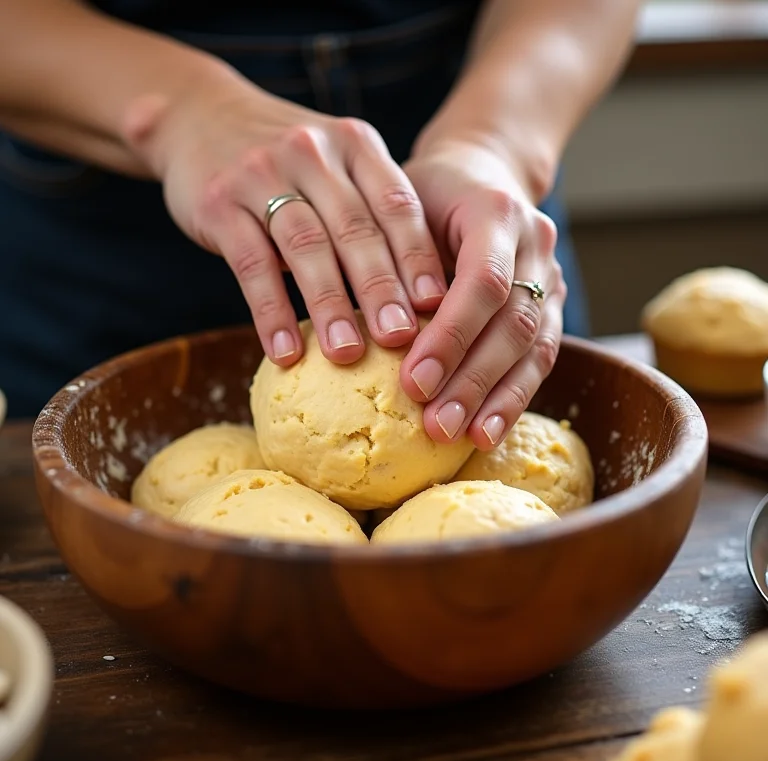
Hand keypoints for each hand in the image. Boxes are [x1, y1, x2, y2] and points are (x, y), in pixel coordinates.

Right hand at [132, 70, 446, 365]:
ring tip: (347, 353)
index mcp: (355, 144)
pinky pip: (251, 263)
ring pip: (306, 246)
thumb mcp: (335, 166)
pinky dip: (271, 311)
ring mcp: (262, 172)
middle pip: (355, 228)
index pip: (397, 203)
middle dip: (381, 288)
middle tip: (399, 339)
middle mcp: (314, 152)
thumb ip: (369, 213)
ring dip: (330, 305)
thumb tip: (419, 299)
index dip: (418, 257)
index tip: (436, 307)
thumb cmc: (287, 163)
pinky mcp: (218, 201)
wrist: (198, 115)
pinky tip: (286, 350)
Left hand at [401, 139, 566, 449]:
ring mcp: (551, 276)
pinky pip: (539, 360)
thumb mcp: (399, 209)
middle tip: (435, 425)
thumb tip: (348, 331)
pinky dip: (512, 399)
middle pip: (514, 321)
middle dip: (473, 379)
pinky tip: (485, 432)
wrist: (480, 175)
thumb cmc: (425, 196)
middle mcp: (534, 243)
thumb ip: (391, 260)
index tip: (412, 382)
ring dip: (496, 399)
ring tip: (460, 437)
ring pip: (534, 347)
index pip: (483, 280)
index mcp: (496, 210)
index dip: (451, 335)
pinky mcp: (552, 308)